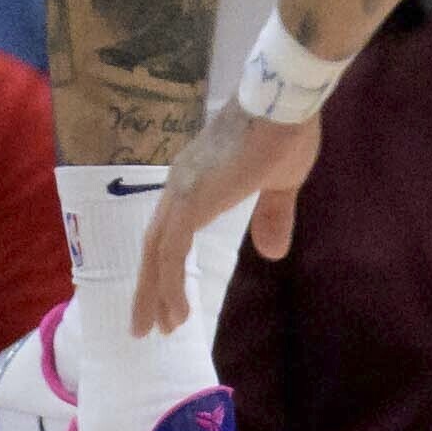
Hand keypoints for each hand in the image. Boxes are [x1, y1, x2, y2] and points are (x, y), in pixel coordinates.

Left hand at [133, 95, 322, 319]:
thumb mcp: (280, 184)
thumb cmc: (285, 134)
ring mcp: (182, 192)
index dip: (164, 265)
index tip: (165, 299)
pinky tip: (176, 312)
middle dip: (149, 289)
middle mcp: (180, 186)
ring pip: (157, 253)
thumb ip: (271, 216)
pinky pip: (172, 252)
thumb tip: (271, 252)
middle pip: (154, 246)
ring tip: (160, 329)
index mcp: (195, 180)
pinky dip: (170, 284)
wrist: (283, 101)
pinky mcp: (192, 201)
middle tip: (146, 327)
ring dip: (156, 294)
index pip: (169, 230)